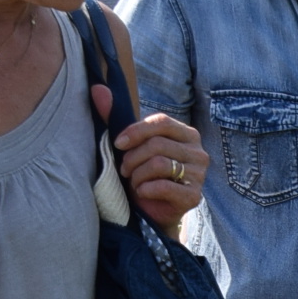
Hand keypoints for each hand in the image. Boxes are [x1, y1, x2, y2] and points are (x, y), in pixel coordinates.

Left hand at [103, 95, 204, 231]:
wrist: (153, 209)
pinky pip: (165, 186)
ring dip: (138, 174)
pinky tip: (142, 192)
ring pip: (160, 164)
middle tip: (124, 169)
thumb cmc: (143, 172)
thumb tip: (97, 88)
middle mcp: (198, 152)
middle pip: (158, 144)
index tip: (118, 144)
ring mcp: (199, 175)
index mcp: (187, 134)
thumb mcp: (129, 144)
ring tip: (133, 180)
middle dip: (133, 157)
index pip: (162, 122)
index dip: (136, 131)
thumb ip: (114, 117)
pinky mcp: (194, 196)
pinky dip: (146, 189)